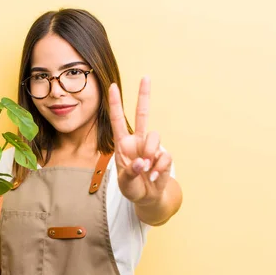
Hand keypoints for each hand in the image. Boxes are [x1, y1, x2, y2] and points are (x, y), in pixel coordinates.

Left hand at [108, 77, 172, 204]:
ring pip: (155, 137)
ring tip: (145, 170)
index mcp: (123, 144)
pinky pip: (164, 156)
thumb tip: (141, 163)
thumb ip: (130, 173)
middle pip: (142, 114)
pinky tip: (153, 177)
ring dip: (150, 153)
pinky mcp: (164, 156)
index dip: (115, 104)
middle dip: (144, 95)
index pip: (118, 120)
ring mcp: (152, 148)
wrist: (148, 197)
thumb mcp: (124, 184)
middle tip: (146, 77)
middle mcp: (138, 141)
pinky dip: (158, 168)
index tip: (112, 86)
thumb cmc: (132, 187)